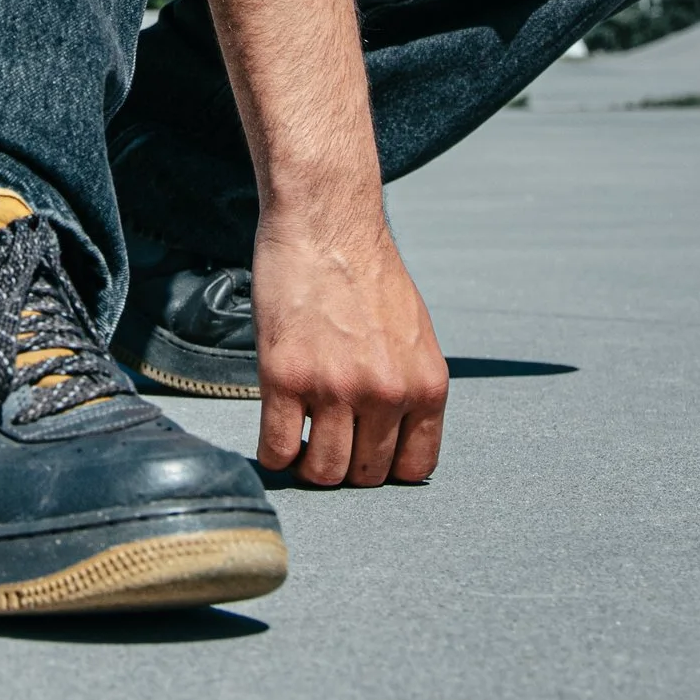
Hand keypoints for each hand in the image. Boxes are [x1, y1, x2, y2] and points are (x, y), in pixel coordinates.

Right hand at [253, 210, 447, 486]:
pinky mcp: (286, 377)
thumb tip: (395, 435)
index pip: (414, 468)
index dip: (385, 467)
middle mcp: (386, 392)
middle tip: (326, 438)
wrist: (325, 223)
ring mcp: (335, 387)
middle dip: (345, 464)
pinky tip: (276, 432)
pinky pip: (278, 449)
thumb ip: (409, 385)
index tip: (364, 453)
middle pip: (365, 477)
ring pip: (322, 472)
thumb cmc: (366, 272)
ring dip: (307, 464)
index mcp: (425, 384)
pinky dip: (273, 453)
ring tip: (301, 437)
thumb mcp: (413, 334)